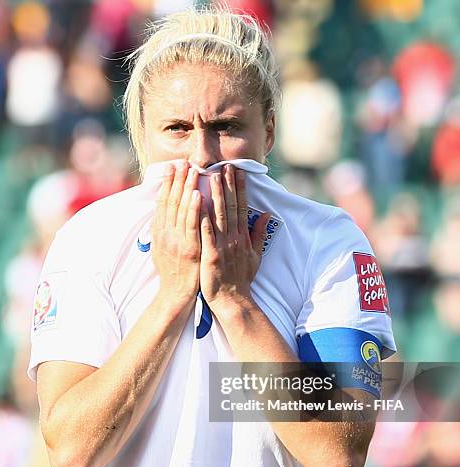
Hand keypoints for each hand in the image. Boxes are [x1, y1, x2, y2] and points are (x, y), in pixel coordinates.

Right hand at [151, 161, 201, 308]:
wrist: (175, 294)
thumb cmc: (173, 272)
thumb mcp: (162, 248)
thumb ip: (164, 230)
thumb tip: (162, 214)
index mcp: (161, 232)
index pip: (164, 202)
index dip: (168, 183)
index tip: (173, 167)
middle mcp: (166, 233)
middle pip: (171, 201)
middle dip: (177, 180)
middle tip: (182, 161)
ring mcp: (177, 241)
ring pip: (180, 209)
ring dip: (186, 188)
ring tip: (191, 170)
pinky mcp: (188, 248)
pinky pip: (192, 225)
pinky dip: (193, 208)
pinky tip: (198, 194)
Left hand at [199, 164, 268, 315]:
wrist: (233, 300)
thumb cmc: (242, 278)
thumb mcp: (256, 255)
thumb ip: (259, 234)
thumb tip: (267, 214)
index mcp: (244, 237)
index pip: (242, 207)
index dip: (240, 188)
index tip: (238, 172)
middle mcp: (234, 238)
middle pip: (231, 207)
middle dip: (228, 185)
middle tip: (225, 166)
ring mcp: (223, 246)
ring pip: (219, 215)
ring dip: (216, 195)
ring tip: (212, 176)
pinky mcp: (211, 255)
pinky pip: (207, 233)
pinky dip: (203, 217)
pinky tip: (199, 203)